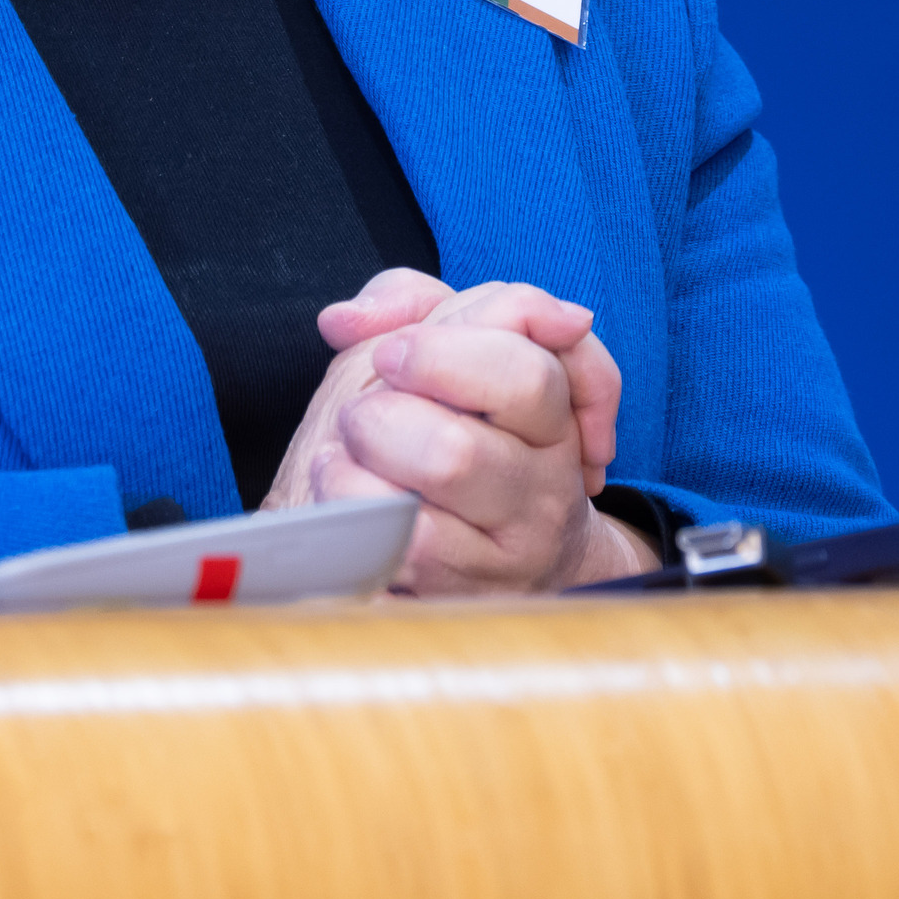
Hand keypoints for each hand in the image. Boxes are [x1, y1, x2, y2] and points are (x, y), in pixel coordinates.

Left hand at [264, 272, 650, 594]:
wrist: (496, 557)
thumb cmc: (464, 434)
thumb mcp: (454, 352)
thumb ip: (411, 303)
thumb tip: (344, 319)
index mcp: (555, 419)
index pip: (527, 375)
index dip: (443, 356)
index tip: (391, 357)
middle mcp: (543, 490)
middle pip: (457, 448)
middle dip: (382, 417)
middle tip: (362, 414)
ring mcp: (506, 553)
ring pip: (424, 498)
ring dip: (358, 462)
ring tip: (347, 451)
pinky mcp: (462, 596)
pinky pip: (401, 548)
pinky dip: (350, 510)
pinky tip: (343, 497)